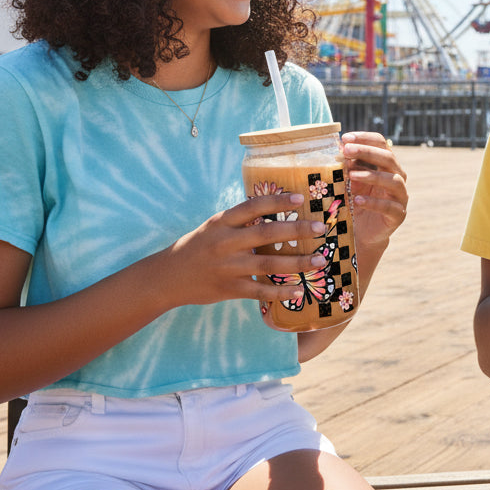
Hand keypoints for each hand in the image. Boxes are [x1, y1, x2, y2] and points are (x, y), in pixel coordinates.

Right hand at [164, 192, 332, 307]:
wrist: (168, 277)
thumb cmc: (197, 247)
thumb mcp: (213, 227)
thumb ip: (240, 221)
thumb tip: (275, 212)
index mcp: (221, 222)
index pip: (252, 206)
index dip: (277, 201)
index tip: (300, 198)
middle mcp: (225, 243)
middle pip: (266, 234)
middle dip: (297, 230)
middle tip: (321, 228)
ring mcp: (228, 267)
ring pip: (269, 265)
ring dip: (298, 263)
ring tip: (320, 260)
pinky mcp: (230, 289)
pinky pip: (261, 291)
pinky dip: (281, 291)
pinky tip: (299, 290)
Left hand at [341, 131, 407, 246]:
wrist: (363, 231)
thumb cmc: (357, 201)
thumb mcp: (351, 181)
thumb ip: (348, 166)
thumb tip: (339, 148)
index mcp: (387, 165)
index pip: (381, 144)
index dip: (365, 138)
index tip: (345, 138)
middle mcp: (397, 177)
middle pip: (388, 158)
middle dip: (366, 152)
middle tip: (346, 150)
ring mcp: (400, 196)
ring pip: (393, 180)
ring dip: (372, 176)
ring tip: (351, 175)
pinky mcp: (399, 215)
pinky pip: (389, 207)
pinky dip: (373, 203)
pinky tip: (357, 200)